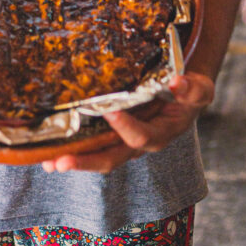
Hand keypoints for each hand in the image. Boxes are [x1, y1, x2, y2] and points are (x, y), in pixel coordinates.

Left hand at [41, 72, 213, 173]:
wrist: (183, 97)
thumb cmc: (188, 93)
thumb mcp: (199, 90)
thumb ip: (192, 89)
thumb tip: (177, 82)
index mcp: (160, 134)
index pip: (140, 137)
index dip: (126, 128)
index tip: (109, 111)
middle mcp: (138, 144)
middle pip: (111, 158)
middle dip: (86, 161)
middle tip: (61, 162)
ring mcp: (122, 143)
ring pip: (96, 157)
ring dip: (73, 160)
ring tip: (48, 163)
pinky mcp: (110, 136)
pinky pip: (89, 146)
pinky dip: (70, 149)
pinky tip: (46, 154)